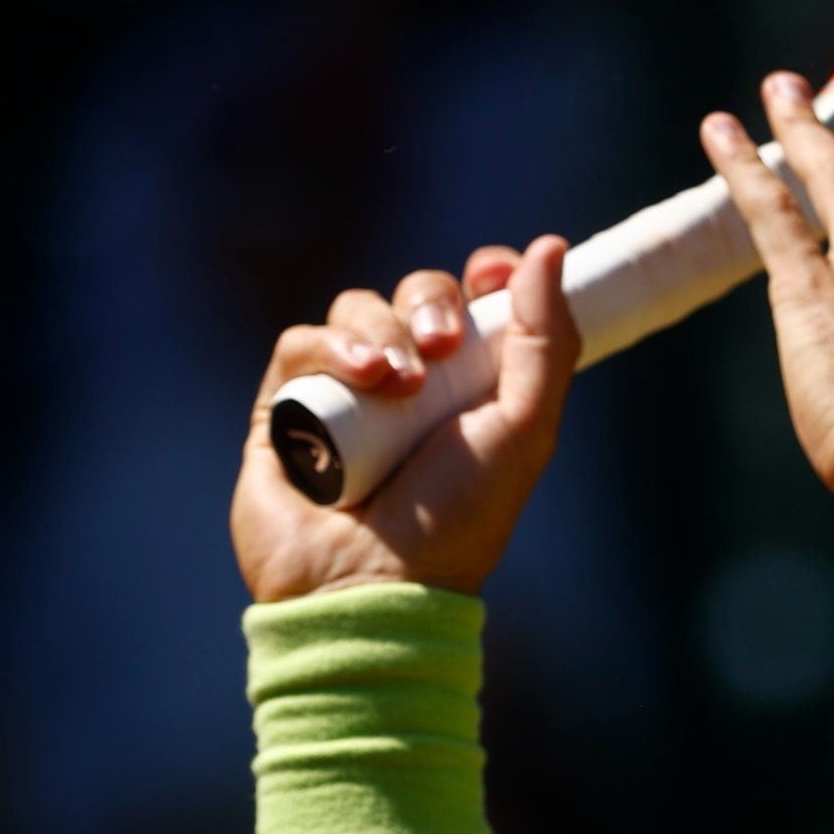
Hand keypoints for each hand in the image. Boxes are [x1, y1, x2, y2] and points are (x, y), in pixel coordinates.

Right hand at [234, 237, 576, 603]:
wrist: (374, 585)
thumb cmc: (458, 521)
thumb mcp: (524, 429)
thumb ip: (545, 340)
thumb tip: (548, 247)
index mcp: (471, 386)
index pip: (475, 299)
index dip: (487, 275)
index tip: (494, 270)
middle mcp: (410, 384)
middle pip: (416, 295)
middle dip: (433, 303)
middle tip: (443, 347)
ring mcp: (345, 394)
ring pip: (357, 309)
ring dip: (382, 328)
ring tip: (397, 382)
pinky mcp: (285, 408)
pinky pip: (300, 343)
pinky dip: (330, 347)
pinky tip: (359, 377)